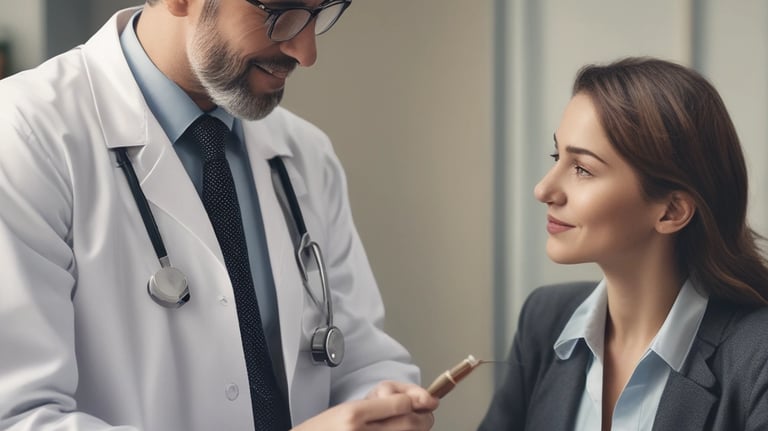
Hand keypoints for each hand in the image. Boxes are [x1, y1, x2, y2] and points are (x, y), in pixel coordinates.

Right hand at [291, 381, 438, 430]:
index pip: (400, 405)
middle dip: (423, 418)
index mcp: (352, 415)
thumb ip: (377, 406)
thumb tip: (411, 402)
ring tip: (413, 426)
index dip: (414, 402)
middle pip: (409, 423)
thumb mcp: (345, 411)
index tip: (417, 403)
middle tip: (425, 415)